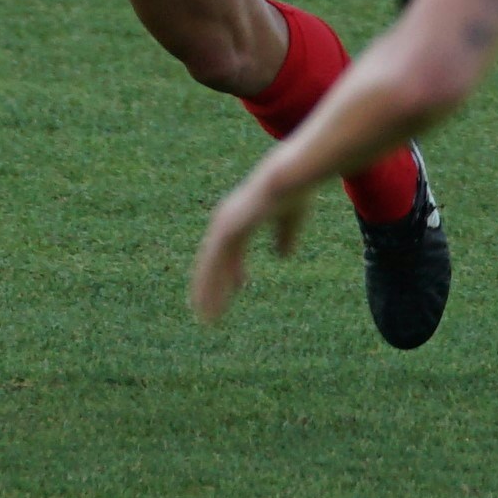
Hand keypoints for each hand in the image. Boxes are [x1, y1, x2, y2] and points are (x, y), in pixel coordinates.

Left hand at [189, 164, 315, 323]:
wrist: (288, 179)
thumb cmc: (292, 194)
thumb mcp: (291, 221)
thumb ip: (284, 236)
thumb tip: (283, 256)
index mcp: (239, 218)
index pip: (229, 250)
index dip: (233, 269)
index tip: (238, 286)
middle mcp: (226, 222)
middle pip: (214, 261)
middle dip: (212, 286)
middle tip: (209, 308)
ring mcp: (224, 226)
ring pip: (210, 268)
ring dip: (208, 294)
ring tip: (206, 318)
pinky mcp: (227, 231)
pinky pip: (215, 266)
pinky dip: (211, 288)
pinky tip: (210, 305)